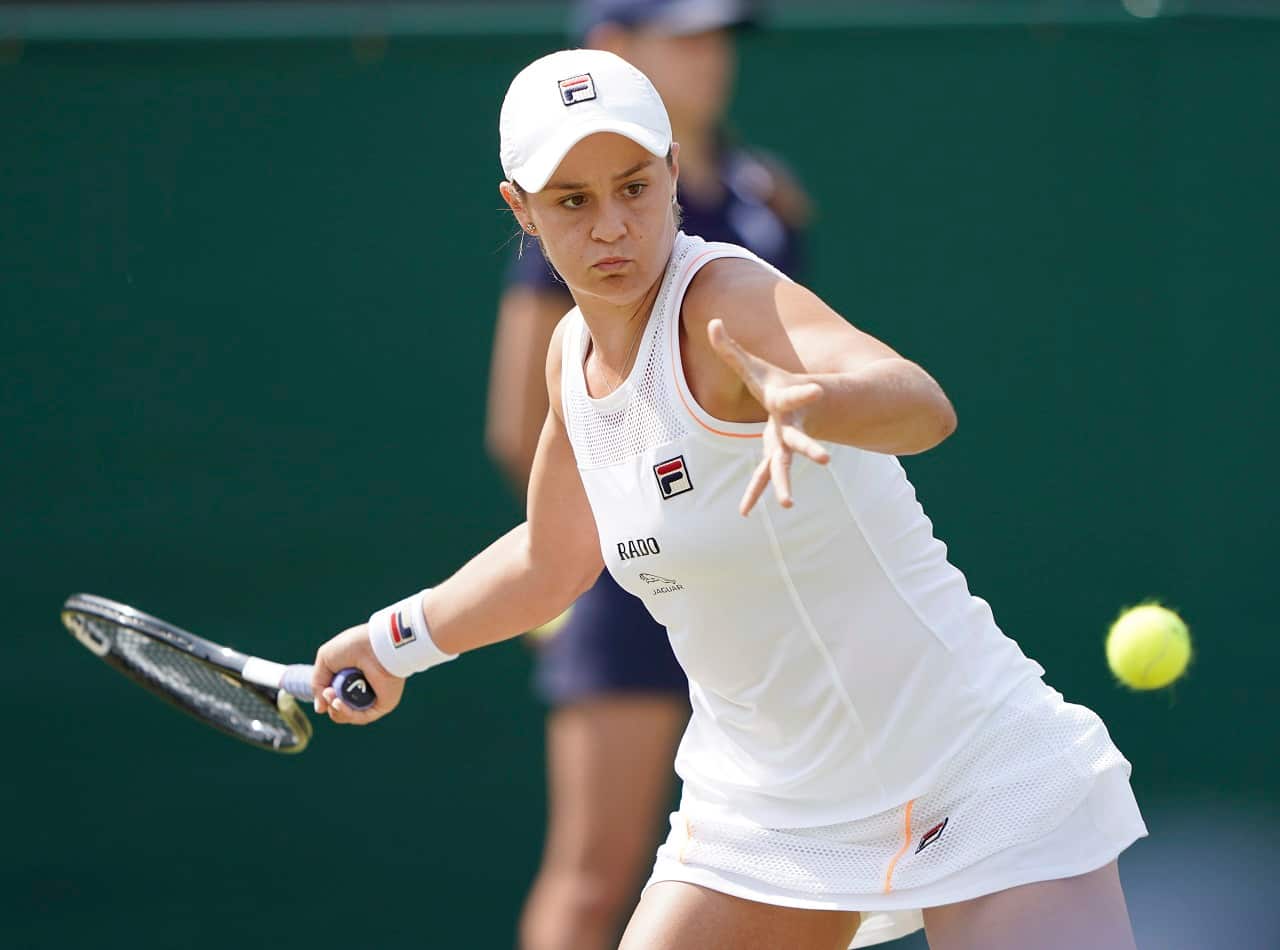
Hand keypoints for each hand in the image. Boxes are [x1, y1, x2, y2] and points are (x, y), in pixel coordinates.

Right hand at [310, 624, 405, 724]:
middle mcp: (363, 688)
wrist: (375, 645)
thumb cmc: (353, 646)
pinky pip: (362, 717)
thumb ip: (318, 684)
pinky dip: (347, 714)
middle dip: (330, 704)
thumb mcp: (325, 660)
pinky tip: (338, 704)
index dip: (326, 697)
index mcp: (351, 676)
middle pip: (340, 709)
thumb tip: (320, 709)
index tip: (325, 690)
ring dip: (336, 710)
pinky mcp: (382, 704)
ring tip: (334, 698)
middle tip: (329, 693)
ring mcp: (373, 697)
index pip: (335, 696)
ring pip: (349, 716)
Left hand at [707, 318, 830, 514]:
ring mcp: (784, 444)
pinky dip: (755, 492)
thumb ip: (731, 348)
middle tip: (826, 460)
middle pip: (798, 440)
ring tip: (788, 505)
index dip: (804, 392)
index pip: (795, 396)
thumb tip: (712, 322)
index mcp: (785, 402)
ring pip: (784, 465)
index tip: (817, 389)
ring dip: (783, 484)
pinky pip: (764, 476)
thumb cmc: (775, 385)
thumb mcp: (753, 367)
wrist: (802, 407)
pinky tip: (744, 512)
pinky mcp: (775, 456)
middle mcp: (789, 426)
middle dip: (810, 449)